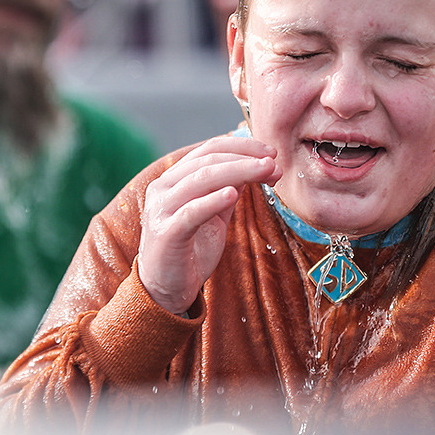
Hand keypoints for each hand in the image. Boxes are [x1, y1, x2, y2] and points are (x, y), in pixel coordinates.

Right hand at [139, 136, 281, 313]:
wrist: (166, 287)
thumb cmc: (191, 248)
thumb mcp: (214, 213)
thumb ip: (228, 188)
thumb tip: (256, 164)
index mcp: (174, 178)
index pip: (209, 149)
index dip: (242, 146)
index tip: (271, 153)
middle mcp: (163, 187)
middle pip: (207, 161)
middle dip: (245, 159)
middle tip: (273, 164)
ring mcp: (161, 209)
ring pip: (201, 180)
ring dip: (238, 172)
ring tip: (265, 171)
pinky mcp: (166, 234)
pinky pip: (191, 212)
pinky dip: (212, 201)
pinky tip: (232, 194)